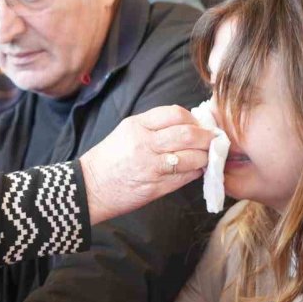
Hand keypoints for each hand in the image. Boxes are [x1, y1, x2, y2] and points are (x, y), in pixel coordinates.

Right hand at [80, 105, 212, 224]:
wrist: (89, 188)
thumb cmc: (109, 159)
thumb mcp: (126, 132)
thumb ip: (153, 126)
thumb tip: (187, 125)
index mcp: (137, 125)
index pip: (176, 113)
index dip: (193, 119)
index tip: (198, 125)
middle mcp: (145, 143)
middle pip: (188, 134)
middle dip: (206, 137)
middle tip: (212, 140)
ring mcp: (152, 166)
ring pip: (192, 156)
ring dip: (205, 157)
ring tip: (206, 157)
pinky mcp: (157, 186)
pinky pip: (186, 176)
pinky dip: (196, 172)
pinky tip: (196, 170)